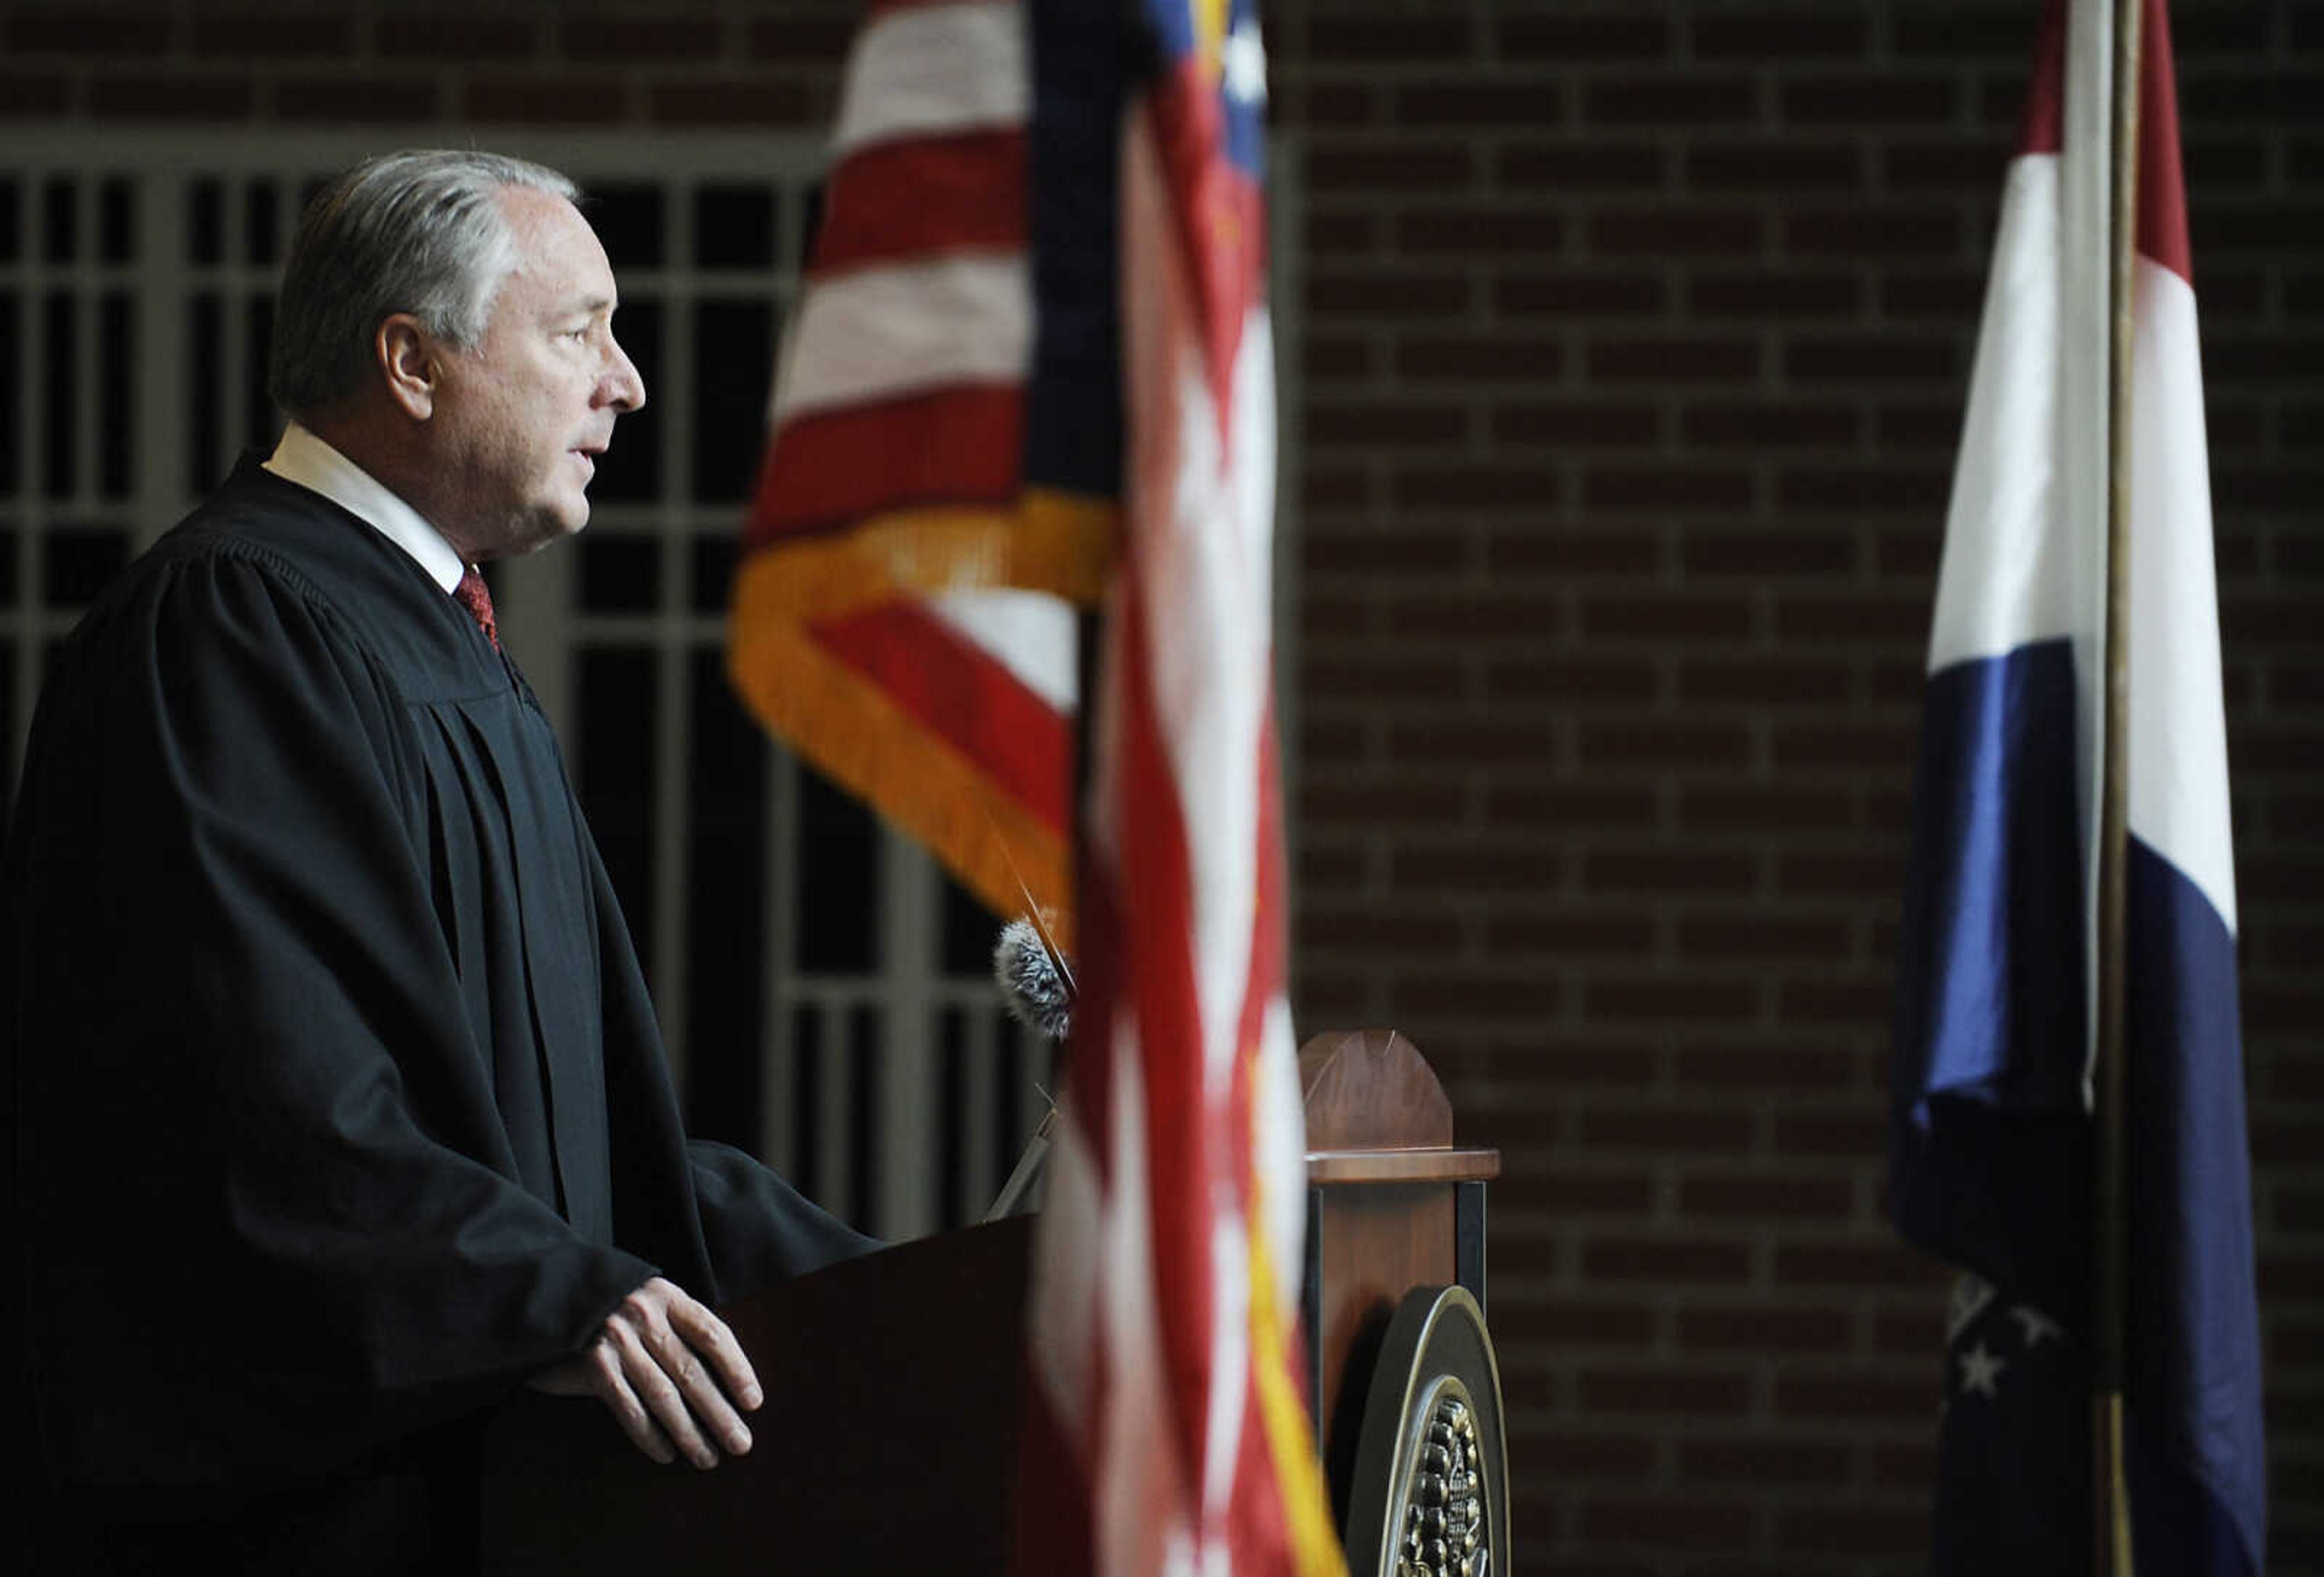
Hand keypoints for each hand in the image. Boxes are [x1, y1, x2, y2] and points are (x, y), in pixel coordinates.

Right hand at [527, 1276, 762, 1469]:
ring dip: (689, 1432)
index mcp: (668, 1297)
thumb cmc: (617, 1310)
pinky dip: (649, 1435)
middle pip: (692, 1371)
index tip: (754, 1402)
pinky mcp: (593, 1365)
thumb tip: (726, 1384)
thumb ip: (681, 1331)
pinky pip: (629, 1408)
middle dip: (720, 1412)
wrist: (553, 1300)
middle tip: (741, 1443)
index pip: (713, 1335)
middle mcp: (645, 1316)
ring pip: (663, 1395)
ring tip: (708, 1457)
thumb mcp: (652, 1305)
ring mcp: (617, 1340)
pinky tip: (667, 1454)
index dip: (737, 1369)